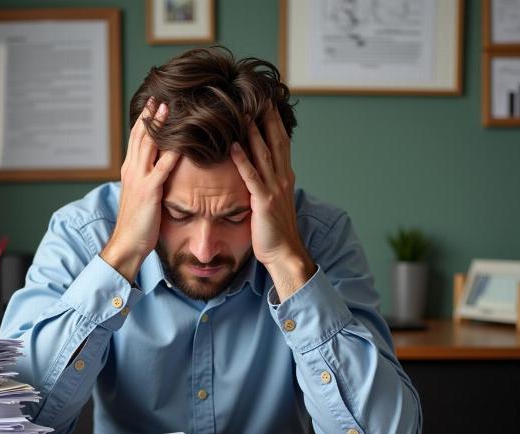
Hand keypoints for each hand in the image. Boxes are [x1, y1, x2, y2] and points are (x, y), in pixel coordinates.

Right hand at [100, 99, 179, 281]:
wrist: (128, 242)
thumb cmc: (137, 223)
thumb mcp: (141, 197)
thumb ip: (148, 181)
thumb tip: (159, 172)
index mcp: (129, 170)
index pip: (136, 140)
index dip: (145, 121)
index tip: (153, 105)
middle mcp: (132, 170)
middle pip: (141, 136)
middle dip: (151, 115)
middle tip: (160, 96)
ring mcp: (139, 178)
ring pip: (149, 145)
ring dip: (159, 125)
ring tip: (168, 107)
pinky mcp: (150, 190)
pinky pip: (162, 166)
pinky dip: (172, 151)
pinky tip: (181, 139)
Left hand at [230, 106, 314, 301]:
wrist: (284, 252)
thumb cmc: (275, 230)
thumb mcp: (274, 201)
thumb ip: (268, 183)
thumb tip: (260, 170)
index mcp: (285, 177)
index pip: (281, 142)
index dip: (274, 121)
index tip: (266, 101)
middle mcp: (282, 178)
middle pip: (276, 141)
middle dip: (268, 117)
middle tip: (259, 95)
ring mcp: (274, 189)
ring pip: (264, 154)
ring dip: (254, 132)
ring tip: (245, 111)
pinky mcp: (263, 202)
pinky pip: (252, 177)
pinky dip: (243, 160)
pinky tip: (234, 146)